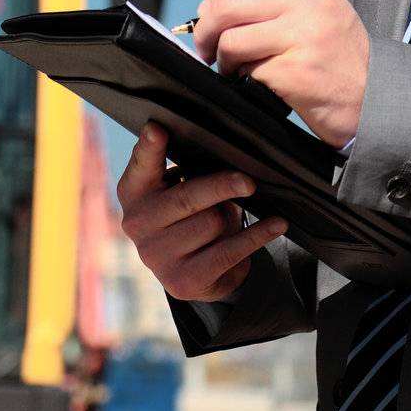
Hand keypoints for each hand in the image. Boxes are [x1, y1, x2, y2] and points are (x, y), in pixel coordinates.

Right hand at [116, 121, 287, 302]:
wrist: (192, 270)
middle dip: (223, 186)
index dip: (149, 147)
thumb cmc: (189, 212)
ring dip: (231, 215)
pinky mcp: (182, 281)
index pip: (142, 164)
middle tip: (249, 182)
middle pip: (188, 196)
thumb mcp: (181, 186)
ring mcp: (156, 256)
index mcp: (134, 191)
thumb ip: (186, 167)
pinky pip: (230, 251)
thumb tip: (225, 152)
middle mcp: (137, 224)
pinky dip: (258, 235)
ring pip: (212, 222)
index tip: (158, 128)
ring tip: (233, 213)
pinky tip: (275, 224)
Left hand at [193, 0, 368, 147]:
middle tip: (209, 47)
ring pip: (230, 38)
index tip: (217, 13)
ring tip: (234, 66)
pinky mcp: (296, 70)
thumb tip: (211, 6)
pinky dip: (243, 78)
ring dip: (222, 57)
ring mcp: (303, 34)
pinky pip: (246, 69)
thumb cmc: (337, 56)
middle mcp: (308, 0)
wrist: (374, 97)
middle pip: (229, 2)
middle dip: (207, 28)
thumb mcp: (316, 9)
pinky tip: (257, 82)